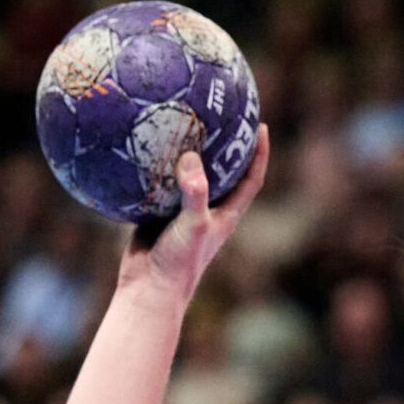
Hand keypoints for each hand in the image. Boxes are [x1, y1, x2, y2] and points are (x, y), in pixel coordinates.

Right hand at [117, 127, 270, 305]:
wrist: (148, 289)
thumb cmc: (178, 263)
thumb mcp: (193, 225)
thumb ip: (195, 192)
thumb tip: (191, 157)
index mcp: (225, 216)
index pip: (250, 179)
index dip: (259, 154)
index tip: (261, 125)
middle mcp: (207, 212)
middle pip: (221, 172)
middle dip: (223, 145)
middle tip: (219, 114)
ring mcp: (182, 213)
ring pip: (187, 176)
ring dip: (185, 152)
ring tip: (181, 120)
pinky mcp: (157, 214)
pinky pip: (158, 184)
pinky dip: (153, 167)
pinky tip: (143, 145)